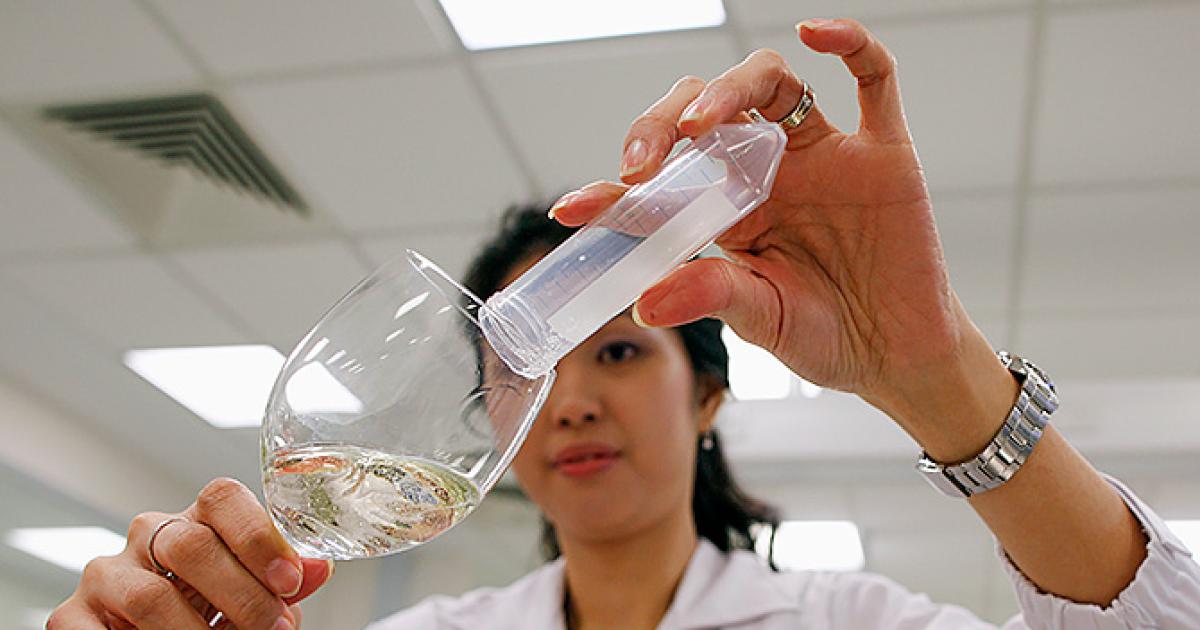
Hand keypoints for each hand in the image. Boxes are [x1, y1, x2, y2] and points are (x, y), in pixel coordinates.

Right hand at [49, 478, 333, 628]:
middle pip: (190, 544)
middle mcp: (148, 536)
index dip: (258, 535)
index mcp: (196, 521)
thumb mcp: (246, 592)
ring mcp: (105, 575)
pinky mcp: (70, 617)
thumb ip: (281, 582)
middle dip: (240, 593)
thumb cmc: (204, 610)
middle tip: (271, 627)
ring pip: (150, 597)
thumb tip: (320, 568)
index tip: (290, 579)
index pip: (222, 498)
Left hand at [551, 18, 972, 407]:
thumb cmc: (824, 334)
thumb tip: (645, 301)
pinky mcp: (881, 151)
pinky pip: (873, 77)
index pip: (662, 182)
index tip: (573, 208)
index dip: (613, 188)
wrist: (898, 354)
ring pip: (770, 82)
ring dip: (730, 89)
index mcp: (726, 210)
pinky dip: (849, 43)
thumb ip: (709, 297)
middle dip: (662, 123)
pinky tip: (814, 32)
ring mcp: (823, 154)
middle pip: (705, 110)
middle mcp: (767, 170)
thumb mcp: (759, 319)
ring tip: (701, 123)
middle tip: (641, 164)